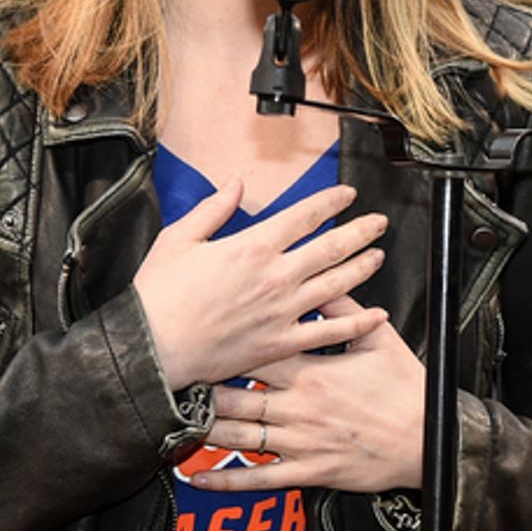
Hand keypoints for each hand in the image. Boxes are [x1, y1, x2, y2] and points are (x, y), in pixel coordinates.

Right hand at [133, 182, 390, 391]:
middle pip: (330, 248)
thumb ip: (214, 208)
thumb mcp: (180, 238)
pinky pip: (328, 333)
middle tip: (379, 222)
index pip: (304, 216)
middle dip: (360, 231)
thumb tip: (234, 183)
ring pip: (336, 285)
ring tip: (379, 255)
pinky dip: (356, 323)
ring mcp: (281, 312)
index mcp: (251, 246)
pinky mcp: (280, 344)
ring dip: (362, 268)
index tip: (348, 194)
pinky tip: (376, 316)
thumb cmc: (160, 295)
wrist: (152, 348)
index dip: (330, 201)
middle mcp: (274, 277)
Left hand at [193, 295, 426, 494]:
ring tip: (173, 421)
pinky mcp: (309, 473)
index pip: (257, 353)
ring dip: (206, 430)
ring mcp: (301, 443)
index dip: (223, 345)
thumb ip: (342, 309)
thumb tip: (318, 277)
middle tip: (172, 379)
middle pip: (237, 395)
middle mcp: (300, 407)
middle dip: (203, 388)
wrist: (430, 441)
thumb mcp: (377, 339)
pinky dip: (227, 481)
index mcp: (313, 371)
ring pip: (242, 438)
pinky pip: (260, 480)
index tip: (196, 336)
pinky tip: (199, 479)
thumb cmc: (405, 388)